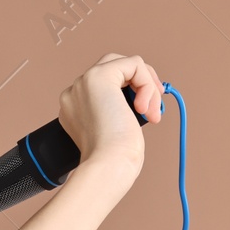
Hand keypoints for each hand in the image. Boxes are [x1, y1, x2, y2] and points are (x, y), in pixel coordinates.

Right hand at [58, 52, 163, 181]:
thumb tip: (142, 97)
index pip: (106, 84)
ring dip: (148, 86)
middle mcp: (74, 92)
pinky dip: (148, 84)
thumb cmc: (113, 158)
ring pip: (127, 65)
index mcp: (75, 107)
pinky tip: (145, 107)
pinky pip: (134, 64)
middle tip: (154, 105)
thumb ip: (119, 109)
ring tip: (151, 112)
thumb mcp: (115, 128)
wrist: (107, 165)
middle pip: (114, 66)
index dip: (132, 90)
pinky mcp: (98, 76)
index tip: (147, 108)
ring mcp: (83, 82)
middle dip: (141, 81)